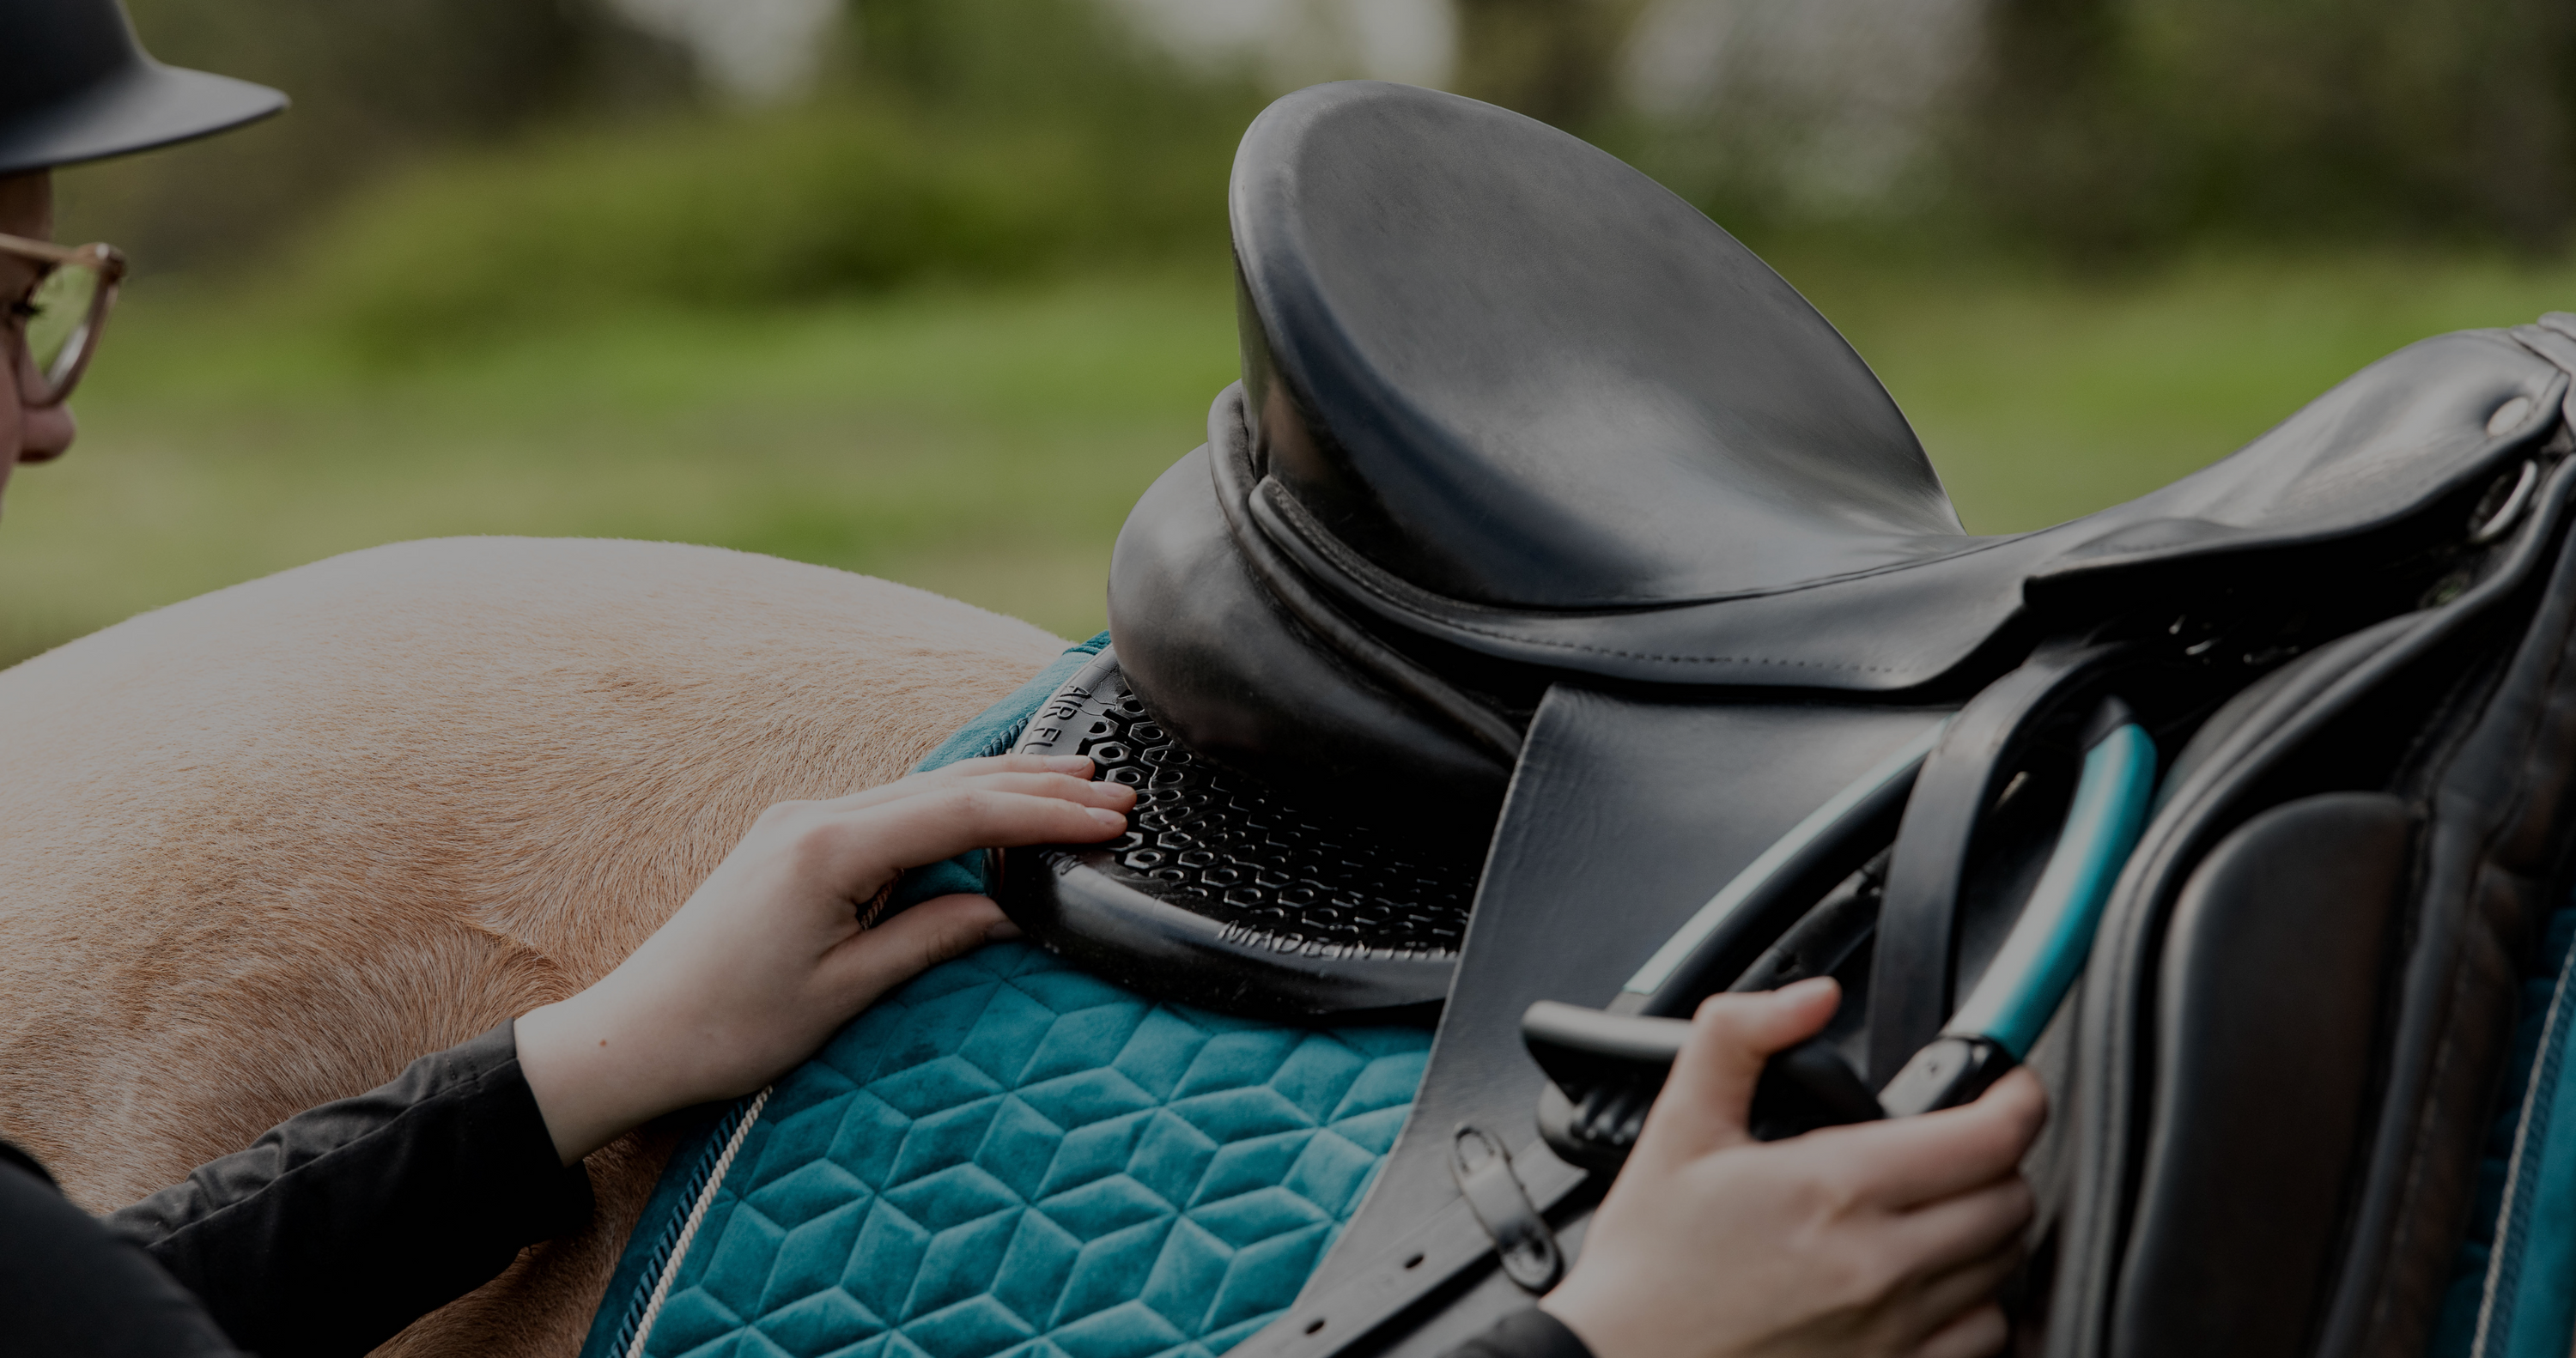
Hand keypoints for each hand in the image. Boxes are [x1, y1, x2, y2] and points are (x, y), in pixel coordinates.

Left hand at [514, 753, 1131, 1163]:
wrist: (634, 1035)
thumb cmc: (729, 1027)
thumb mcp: (845, 991)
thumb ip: (931, 936)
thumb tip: (1007, 908)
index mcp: (829, 847)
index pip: (962, 813)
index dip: (1044, 814)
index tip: (1109, 819)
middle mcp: (815, 816)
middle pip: (950, 786)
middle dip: (1038, 789)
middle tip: (1117, 795)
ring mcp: (801, 821)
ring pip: (923, 790)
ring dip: (1000, 789)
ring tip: (1075, 783)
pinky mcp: (794, 839)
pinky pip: (892, 809)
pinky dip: (953, 807)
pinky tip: (990, 808)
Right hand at [1541, 980, 2044, 1357]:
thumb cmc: (1649, 1264)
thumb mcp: (1678, 1127)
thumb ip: (1739, 1037)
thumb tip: (1810, 996)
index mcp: (1835, 1186)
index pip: (1991, 1136)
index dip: (2017, 1097)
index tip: (2009, 1087)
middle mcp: (1879, 1263)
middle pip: (2013, 1199)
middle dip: (1997, 1160)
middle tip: (1958, 1146)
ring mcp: (1895, 1331)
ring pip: (2008, 1268)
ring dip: (1988, 1230)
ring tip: (1939, 1211)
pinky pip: (1987, 1338)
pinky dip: (1978, 1305)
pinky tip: (1933, 1284)